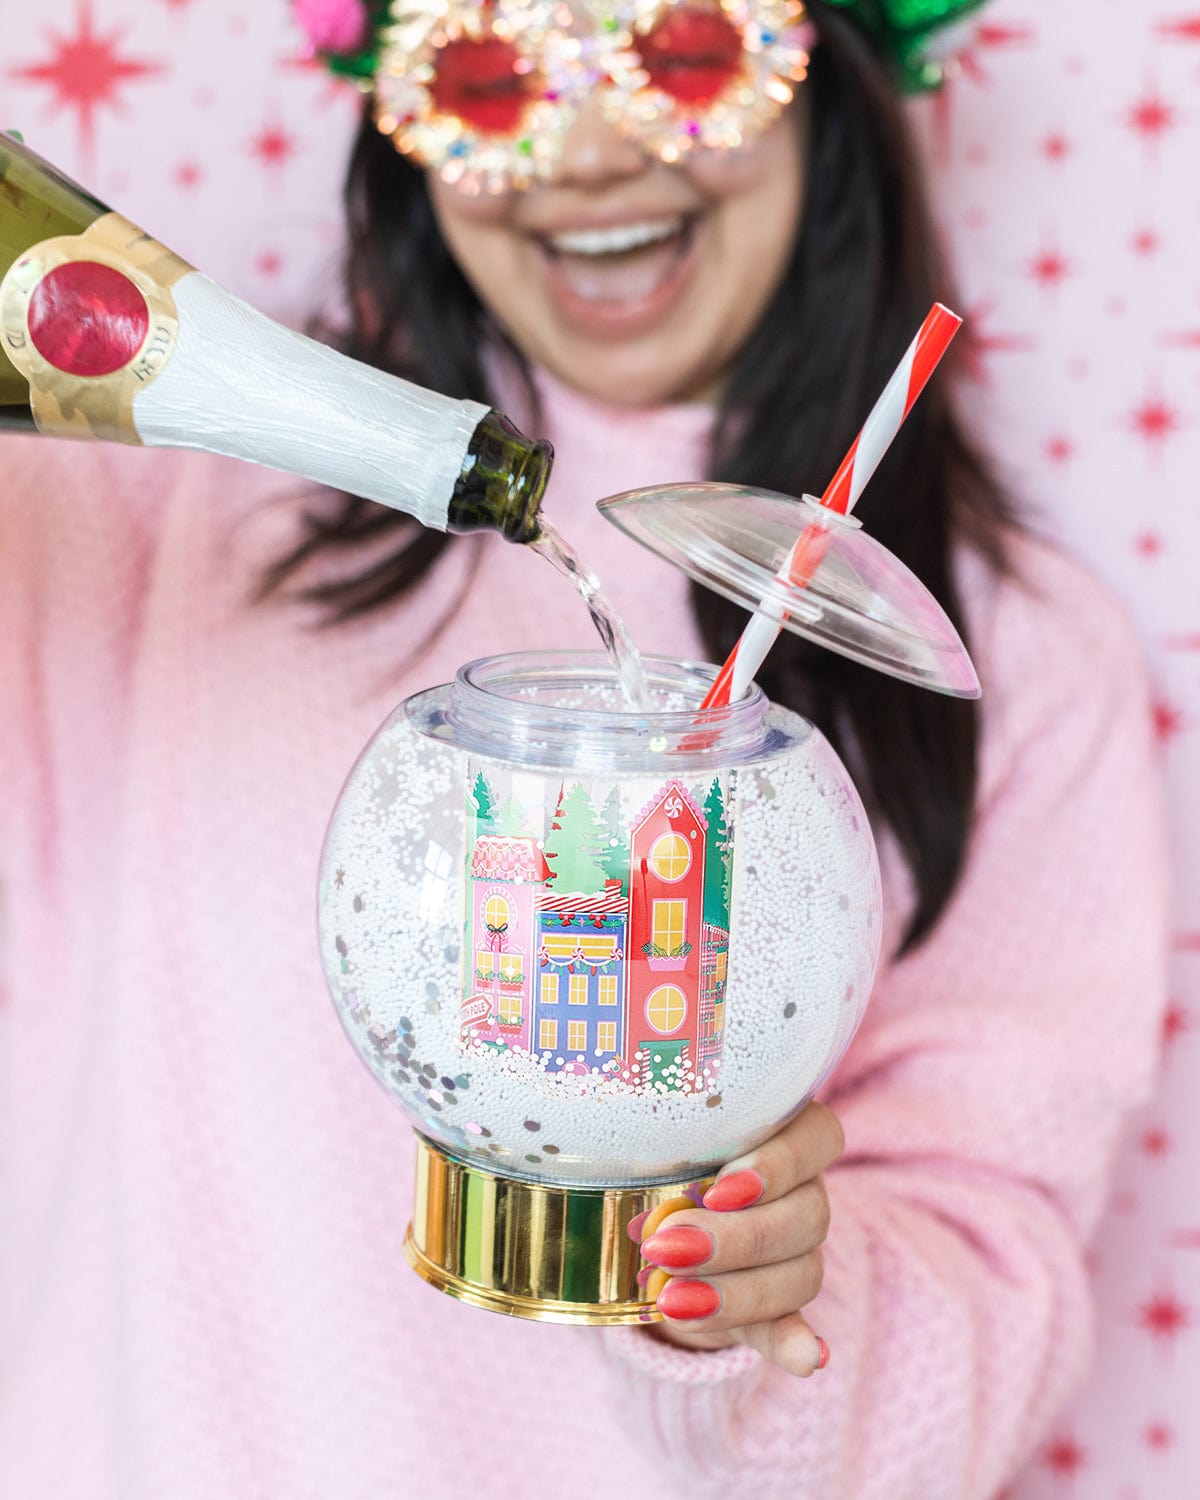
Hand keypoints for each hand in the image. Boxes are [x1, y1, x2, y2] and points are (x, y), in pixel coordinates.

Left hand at [631, 1101, 842, 1376]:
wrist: (659, 1220)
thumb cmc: (663, 1158)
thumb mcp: (667, 1144)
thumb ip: (668, 1150)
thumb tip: (638, 1167)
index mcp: (788, 1134)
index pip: (818, 1137)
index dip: (778, 1165)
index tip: (717, 1189)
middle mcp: (806, 1190)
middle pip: (807, 1214)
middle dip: (736, 1238)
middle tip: (668, 1245)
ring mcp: (800, 1251)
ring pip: (801, 1272)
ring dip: (738, 1291)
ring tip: (673, 1298)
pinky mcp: (781, 1307)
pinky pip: (795, 1326)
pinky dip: (795, 1343)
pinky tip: (803, 1358)